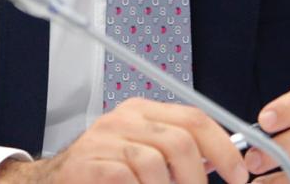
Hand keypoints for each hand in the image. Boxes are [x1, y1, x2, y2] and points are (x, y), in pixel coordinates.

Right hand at [0, 97, 248, 183]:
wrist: (51, 182)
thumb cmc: (103, 173)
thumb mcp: (141, 155)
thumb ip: (175, 153)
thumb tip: (222, 165)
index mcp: (143, 112)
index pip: (195, 118)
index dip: (223, 148)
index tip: (238, 175)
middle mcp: (124, 119)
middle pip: (181, 141)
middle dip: (199, 178)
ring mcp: (103, 141)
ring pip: (156, 163)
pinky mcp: (88, 165)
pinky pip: (127, 178)